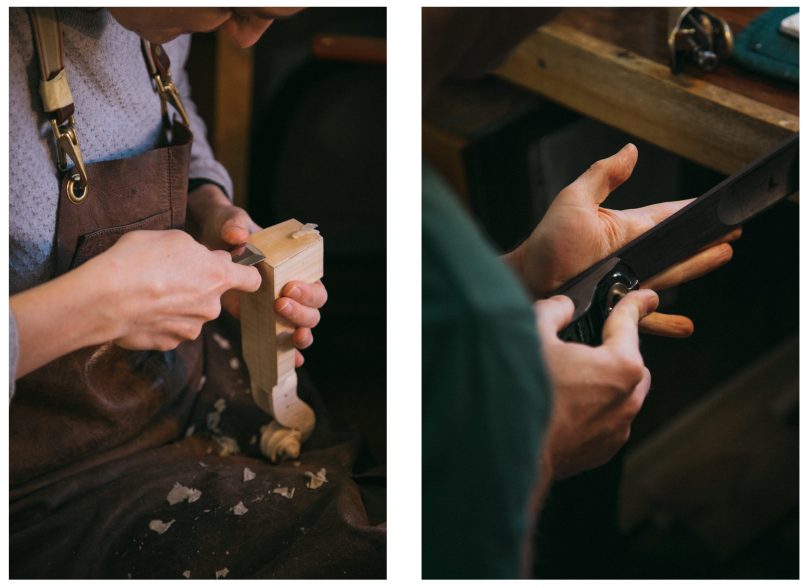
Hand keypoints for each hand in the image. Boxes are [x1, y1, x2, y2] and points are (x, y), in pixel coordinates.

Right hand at [99, 229, 260, 349]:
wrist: (105, 298)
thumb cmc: (138, 260)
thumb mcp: (173, 238)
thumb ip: (198, 251)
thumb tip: (207, 259)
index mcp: (218, 277)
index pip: (251, 279)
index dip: (244, 274)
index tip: (235, 272)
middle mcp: (211, 307)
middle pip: (213, 295)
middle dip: (197, 286)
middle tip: (169, 276)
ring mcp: (191, 328)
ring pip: (191, 313)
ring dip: (177, 304)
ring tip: (149, 293)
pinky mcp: (169, 344)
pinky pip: (170, 329)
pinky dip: (159, 321)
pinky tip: (140, 310)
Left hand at [187, 184, 327, 366]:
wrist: (206, 240)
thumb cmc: (226, 227)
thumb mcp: (229, 221)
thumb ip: (234, 224)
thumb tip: (238, 236)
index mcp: (292, 264)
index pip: (314, 282)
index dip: (307, 289)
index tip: (287, 287)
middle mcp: (289, 288)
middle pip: (313, 309)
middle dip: (301, 312)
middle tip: (279, 305)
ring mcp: (276, 307)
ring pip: (302, 327)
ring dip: (301, 334)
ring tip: (294, 338)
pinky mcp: (259, 320)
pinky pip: (280, 340)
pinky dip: (289, 353)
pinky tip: (292, 363)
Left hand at [504, 144, 739, 336]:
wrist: (527, 281)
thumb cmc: (546, 242)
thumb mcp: (575, 200)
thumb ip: (603, 176)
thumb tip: (631, 150)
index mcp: (625, 230)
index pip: (666, 218)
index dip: (690, 214)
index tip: (717, 208)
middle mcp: (631, 258)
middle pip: (677, 249)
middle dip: (705, 241)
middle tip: (733, 234)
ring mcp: (626, 284)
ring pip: (671, 277)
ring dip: (697, 268)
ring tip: (723, 257)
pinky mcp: (617, 308)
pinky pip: (646, 317)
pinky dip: (665, 321)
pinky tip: (686, 326)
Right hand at [536, 290, 657, 479]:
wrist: (509, 446)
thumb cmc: (524, 391)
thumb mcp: (534, 335)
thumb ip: (553, 312)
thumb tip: (562, 306)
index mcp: (620, 366)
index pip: (629, 324)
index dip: (635, 304)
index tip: (646, 298)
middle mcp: (628, 399)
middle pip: (631, 363)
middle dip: (614, 351)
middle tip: (584, 346)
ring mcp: (617, 429)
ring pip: (621, 395)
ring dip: (604, 383)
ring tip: (569, 379)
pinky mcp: (602, 450)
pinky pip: (607, 421)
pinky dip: (593, 410)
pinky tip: (563, 406)